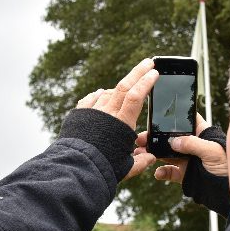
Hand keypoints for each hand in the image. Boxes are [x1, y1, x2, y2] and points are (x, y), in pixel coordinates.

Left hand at [75, 58, 158, 180]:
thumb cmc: (102, 168)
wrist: (75, 167)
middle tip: (148, 62)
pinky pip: (92, 98)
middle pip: (124, 86)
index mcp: (121, 124)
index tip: (154, 72)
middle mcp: (107, 113)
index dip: (146, 82)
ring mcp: (92, 111)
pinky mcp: (80, 114)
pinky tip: (102, 94)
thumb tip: (151, 157)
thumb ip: (141, 161)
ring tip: (125, 92)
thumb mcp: (126, 168)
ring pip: (108, 92)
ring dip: (119, 89)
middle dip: (138, 72)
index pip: (136, 96)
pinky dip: (100, 95)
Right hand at [134, 112, 227, 182]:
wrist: (229, 193)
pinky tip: (158, 173)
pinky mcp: (185, 174)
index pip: (186, 120)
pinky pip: (169, 171)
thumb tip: (173, 140)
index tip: (156, 116)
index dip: (173, 117)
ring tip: (142, 153)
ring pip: (166, 153)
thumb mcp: (212, 152)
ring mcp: (188, 159)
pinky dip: (162, 172)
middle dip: (155, 137)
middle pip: (171, 137)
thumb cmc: (228, 167)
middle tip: (141, 138)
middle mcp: (193, 145)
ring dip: (154, 153)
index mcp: (202, 134)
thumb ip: (193, 144)